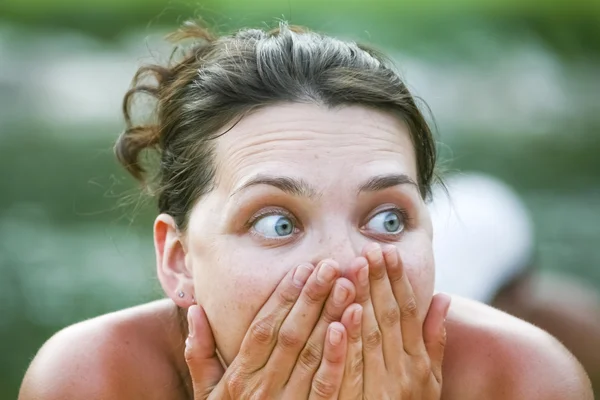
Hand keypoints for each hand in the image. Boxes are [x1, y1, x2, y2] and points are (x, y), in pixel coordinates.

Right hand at [184, 260, 357, 398]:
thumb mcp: (207, 394)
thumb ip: (199, 354)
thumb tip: (195, 311)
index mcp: (239, 378)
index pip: (263, 328)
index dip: (284, 297)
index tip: (302, 268)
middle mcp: (262, 389)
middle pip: (290, 334)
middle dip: (312, 297)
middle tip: (331, 265)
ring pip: (311, 354)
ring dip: (331, 317)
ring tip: (346, 285)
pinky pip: (327, 385)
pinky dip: (338, 355)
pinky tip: (349, 326)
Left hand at [339, 243, 450, 398]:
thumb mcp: (429, 379)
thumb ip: (434, 340)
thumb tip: (443, 296)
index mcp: (417, 364)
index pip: (407, 314)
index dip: (397, 281)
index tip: (388, 252)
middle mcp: (401, 374)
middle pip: (387, 320)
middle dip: (378, 282)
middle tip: (369, 250)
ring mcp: (378, 391)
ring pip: (368, 340)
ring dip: (361, 302)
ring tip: (353, 270)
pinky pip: (347, 374)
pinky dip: (344, 346)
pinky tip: (339, 320)